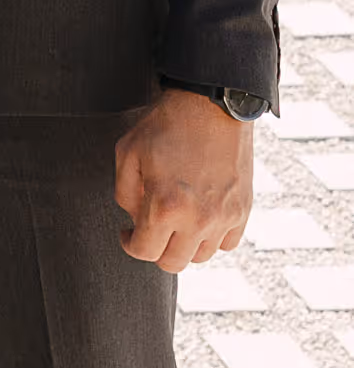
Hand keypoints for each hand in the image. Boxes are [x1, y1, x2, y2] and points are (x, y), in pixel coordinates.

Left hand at [113, 87, 254, 269]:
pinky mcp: (243, 210)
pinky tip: (200, 218)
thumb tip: (135, 222)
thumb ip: (125, 195)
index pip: (144, 252)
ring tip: (176, 222)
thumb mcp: (128, 153)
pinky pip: (227, 243)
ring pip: (200, 257)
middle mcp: (197, 219)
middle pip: (172, 263)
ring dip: (184, 245)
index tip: (128, 233)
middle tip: (150, 229)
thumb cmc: (166, 125)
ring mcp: (224, 217)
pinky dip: (212, 238)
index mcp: (164, 207)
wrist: (212, 104)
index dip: (130, 244)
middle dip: (156, 249)